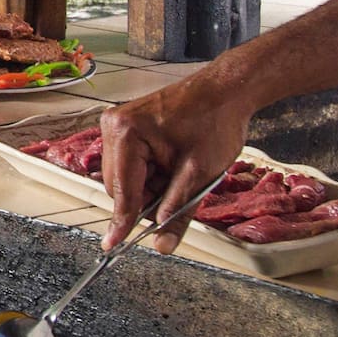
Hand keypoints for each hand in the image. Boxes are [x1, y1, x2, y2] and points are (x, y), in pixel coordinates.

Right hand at [98, 70, 252, 252]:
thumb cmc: (215, 122)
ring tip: (179, 172)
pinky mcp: (125, 125)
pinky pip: (129, 163)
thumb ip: (177, 211)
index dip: (122, 222)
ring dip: (149, 186)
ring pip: (124, 176)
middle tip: (179, 193)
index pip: (122, 191)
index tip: (112, 246)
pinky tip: (171, 164)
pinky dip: (149, 173)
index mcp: (126, 134)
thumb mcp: (199, 175)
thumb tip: (162, 244)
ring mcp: (117, 124)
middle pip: (118, 186)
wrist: (225, 90)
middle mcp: (113, 126)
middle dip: (146, 198)